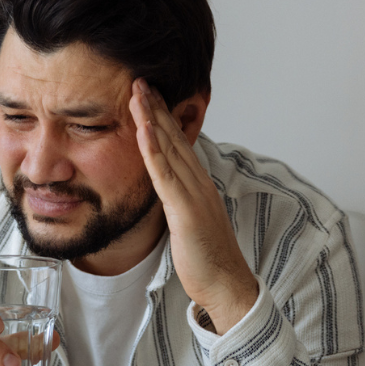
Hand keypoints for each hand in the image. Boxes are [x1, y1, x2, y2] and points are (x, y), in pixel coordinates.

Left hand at [130, 78, 258, 333]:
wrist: (227, 287)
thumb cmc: (207, 259)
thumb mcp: (187, 222)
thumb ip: (175, 202)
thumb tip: (162, 191)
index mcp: (198, 185)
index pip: (177, 144)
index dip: (161, 117)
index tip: (146, 93)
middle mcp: (199, 183)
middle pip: (174, 137)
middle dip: (156, 107)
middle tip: (139, 79)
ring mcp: (194, 194)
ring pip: (170, 149)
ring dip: (153, 118)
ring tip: (137, 92)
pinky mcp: (187, 211)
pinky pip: (166, 176)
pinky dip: (154, 151)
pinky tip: (143, 131)